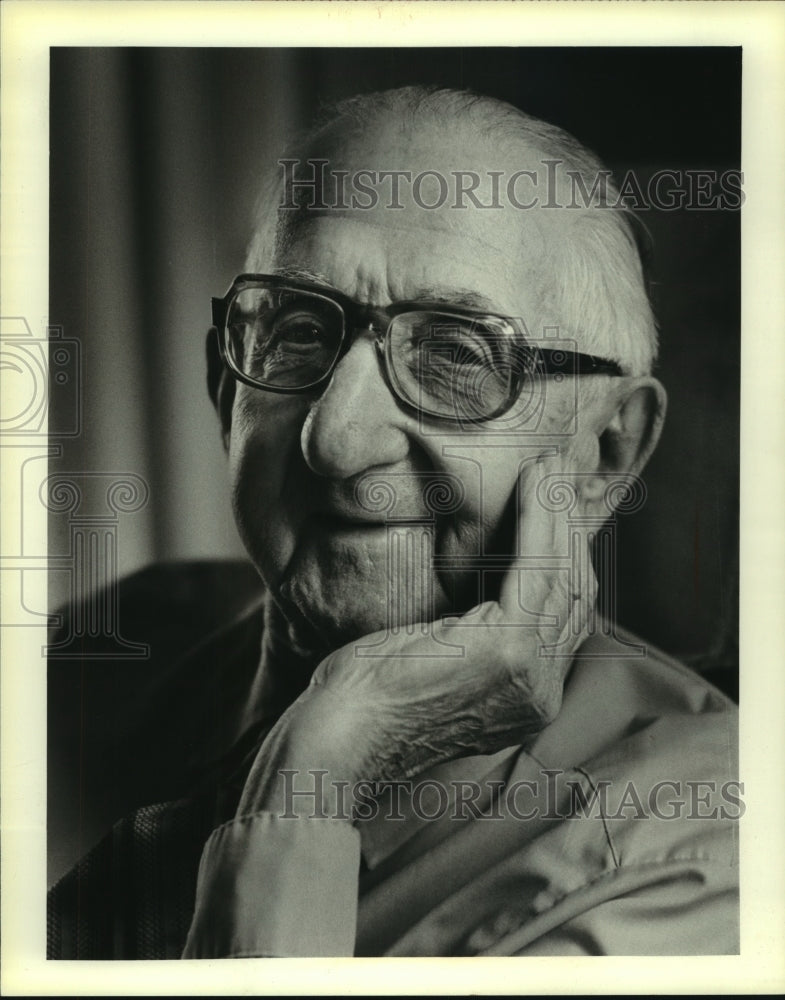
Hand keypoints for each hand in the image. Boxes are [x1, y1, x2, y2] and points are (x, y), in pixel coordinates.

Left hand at [237, 451, 596, 817]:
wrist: (338, 736)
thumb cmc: (369, 696)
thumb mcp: (437, 659)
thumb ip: (476, 634)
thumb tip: (483, 590)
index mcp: (528, 696)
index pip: (564, 614)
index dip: (565, 555)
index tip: (556, 506)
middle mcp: (542, 691)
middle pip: (576, 592)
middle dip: (571, 527)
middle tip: (561, 472)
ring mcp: (532, 674)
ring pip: (564, 575)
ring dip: (559, 512)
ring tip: (551, 465)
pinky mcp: (510, 650)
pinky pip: (538, 568)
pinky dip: (542, 519)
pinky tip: (537, 482)